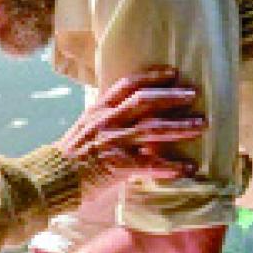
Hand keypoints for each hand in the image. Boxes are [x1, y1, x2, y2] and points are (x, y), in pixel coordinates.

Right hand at [57, 67, 205, 190]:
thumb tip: (131, 115)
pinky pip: (149, 163)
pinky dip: (169, 165)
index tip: (172, 72)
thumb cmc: (69, 157)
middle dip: (172, 96)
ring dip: (180, 126)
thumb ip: (107, 119)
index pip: (127, 85)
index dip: (152, 76)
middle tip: (193, 94)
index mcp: (98, 110)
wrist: (52, 179)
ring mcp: (111, 142)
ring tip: (201, 125)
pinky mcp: (116, 165)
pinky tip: (186, 168)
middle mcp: (106, 121)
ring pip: (152, 129)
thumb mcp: (85, 128)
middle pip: (144, 101)